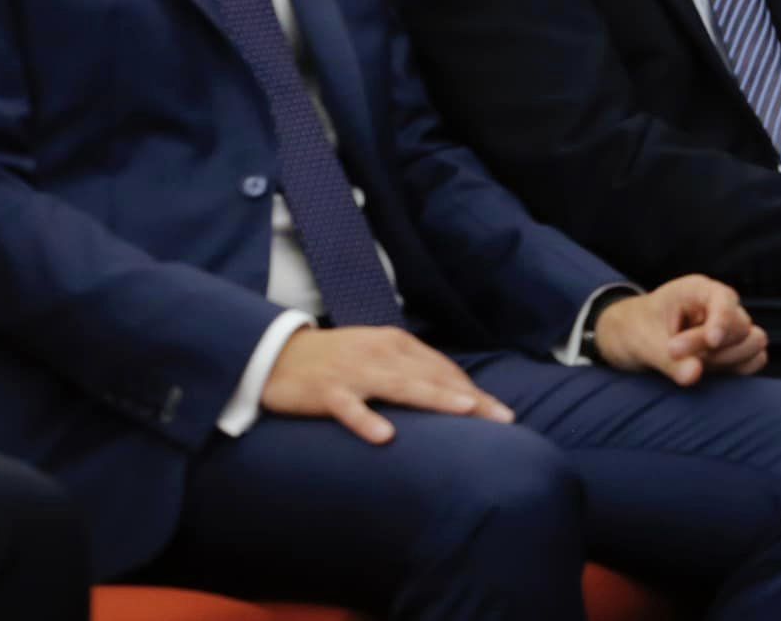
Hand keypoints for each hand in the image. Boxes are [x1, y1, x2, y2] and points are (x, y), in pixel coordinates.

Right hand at [262, 325, 512, 443]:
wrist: (278, 355)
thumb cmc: (336, 361)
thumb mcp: (376, 358)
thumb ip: (408, 372)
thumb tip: (448, 394)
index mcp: (396, 344)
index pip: (443, 370)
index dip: (474, 391)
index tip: (502, 413)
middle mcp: (381, 353)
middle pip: (432, 378)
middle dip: (470, 399)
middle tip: (502, 419)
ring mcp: (355, 371)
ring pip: (400, 386)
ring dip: (434, 398)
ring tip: (464, 412)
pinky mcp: (327, 390)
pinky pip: (349, 407)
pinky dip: (366, 420)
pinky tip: (385, 436)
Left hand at [592, 277, 768, 384]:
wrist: (629, 338)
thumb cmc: (634, 329)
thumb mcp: (643, 343)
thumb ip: (668, 361)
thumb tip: (695, 376)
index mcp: (697, 290)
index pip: (724, 299)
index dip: (722, 320)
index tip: (711, 342)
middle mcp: (718, 306)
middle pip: (741, 325)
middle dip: (714, 349)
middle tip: (675, 354)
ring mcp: (728, 328)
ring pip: (753, 342)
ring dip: (728, 360)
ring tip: (693, 365)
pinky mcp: (731, 351)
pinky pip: (754, 359)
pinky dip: (737, 370)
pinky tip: (711, 373)